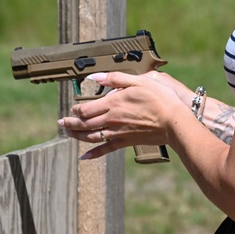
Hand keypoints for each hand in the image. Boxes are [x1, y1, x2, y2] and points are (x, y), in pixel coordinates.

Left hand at [58, 71, 180, 159]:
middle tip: (61, 123)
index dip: (76, 110)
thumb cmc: (160, 98)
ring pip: (90, 136)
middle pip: (83, 124)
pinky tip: (84, 157)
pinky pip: (105, 149)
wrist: (173, 121)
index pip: (86, 109)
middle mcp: (111, 119)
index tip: (73, 108)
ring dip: (76, 136)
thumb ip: (115, 78)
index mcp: (113, 103)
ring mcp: (117, 132)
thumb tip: (95, 77)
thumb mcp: (139, 81)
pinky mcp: (126, 141)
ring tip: (68, 134)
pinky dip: (93, 154)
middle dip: (70, 124)